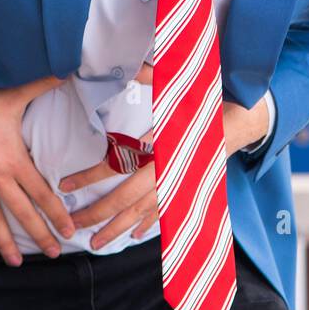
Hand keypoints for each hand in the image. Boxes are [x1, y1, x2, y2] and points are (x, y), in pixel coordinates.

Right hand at [0, 75, 73, 265]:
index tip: (68, 230)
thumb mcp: (11, 97)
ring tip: (13, 261)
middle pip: (22, 214)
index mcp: (14, 163)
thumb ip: (42, 84)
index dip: (57, 213)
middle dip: (39, 235)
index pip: (42, 194)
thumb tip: (67, 71)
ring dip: (3, 241)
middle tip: (52, 253)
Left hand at [58, 62, 269, 248]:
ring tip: (96, 244)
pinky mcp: (187, 188)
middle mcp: (168, 170)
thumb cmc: (208, 103)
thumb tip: (127, 65)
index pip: (116, 164)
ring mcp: (178, 183)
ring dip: (118, 229)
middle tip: (72, 227)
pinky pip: (164, 211)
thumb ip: (151, 77)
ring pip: (143, 213)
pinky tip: (134, 235)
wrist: (244, 121)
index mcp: (160, 146)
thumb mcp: (180, 86)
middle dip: (98, 215)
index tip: (64, 185)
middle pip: (127, 199)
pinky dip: (148, 224)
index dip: (89, 177)